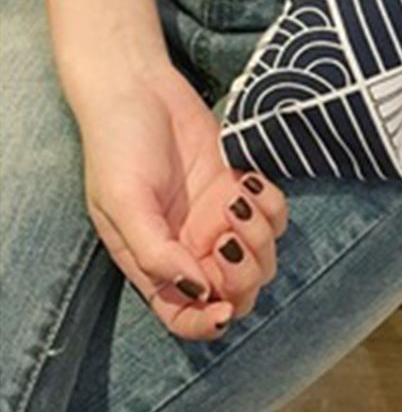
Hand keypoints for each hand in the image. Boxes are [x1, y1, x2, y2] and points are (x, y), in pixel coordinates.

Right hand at [70, 61, 287, 339]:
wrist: (139, 88)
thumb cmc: (117, 146)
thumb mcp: (124, 203)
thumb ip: (155, 252)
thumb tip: (198, 289)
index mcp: (154, 262)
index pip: (185, 316)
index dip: (209, 323)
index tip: (224, 307)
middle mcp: (190, 246)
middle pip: (236, 290)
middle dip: (243, 273)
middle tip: (229, 233)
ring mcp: (218, 217)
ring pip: (262, 254)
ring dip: (260, 236)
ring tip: (236, 199)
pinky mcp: (239, 185)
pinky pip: (274, 214)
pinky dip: (272, 205)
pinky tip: (247, 182)